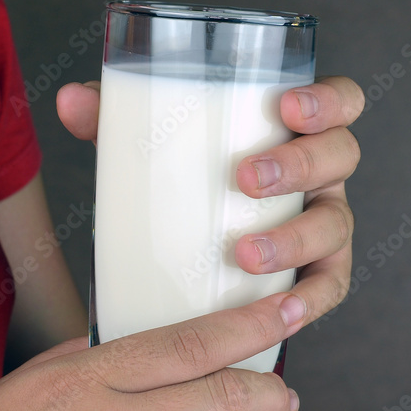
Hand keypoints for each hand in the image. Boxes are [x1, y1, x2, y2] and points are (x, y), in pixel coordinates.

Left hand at [57, 76, 363, 330]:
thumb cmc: (184, 185)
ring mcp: (322, 226)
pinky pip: (327, 289)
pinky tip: (284, 310)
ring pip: (334, 226)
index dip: (327, 100)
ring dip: (295, 239)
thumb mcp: (154, 149)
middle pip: (341, 157)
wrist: (190, 256)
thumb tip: (70, 99)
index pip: (339, 102)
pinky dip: (310, 299)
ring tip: (244, 254)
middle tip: (246, 178)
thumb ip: (116, 121)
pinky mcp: (315, 277)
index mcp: (293, 134)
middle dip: (300, 165)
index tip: (286, 107)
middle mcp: (319, 177)